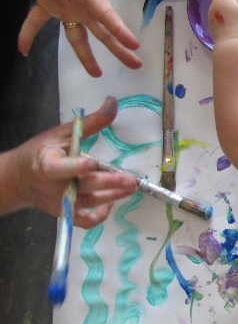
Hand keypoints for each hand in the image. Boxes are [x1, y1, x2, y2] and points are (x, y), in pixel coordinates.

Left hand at [0, 0, 140, 76]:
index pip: (104, 10)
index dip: (118, 27)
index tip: (134, 43)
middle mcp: (80, 1)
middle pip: (102, 29)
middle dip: (118, 47)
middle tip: (136, 64)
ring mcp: (67, 4)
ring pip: (81, 34)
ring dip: (88, 54)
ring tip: (98, 74)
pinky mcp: (50, 3)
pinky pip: (39, 22)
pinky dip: (28, 34)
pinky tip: (22, 48)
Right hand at [1, 96, 136, 227]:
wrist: (20, 179)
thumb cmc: (43, 152)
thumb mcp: (63, 133)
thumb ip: (91, 122)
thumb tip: (113, 102)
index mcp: (47, 163)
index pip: (59, 168)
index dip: (75, 167)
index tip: (92, 163)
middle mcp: (54, 186)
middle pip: (82, 187)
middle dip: (108, 184)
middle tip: (130, 181)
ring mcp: (61, 202)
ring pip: (88, 203)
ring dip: (112, 196)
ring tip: (131, 187)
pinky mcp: (66, 213)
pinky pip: (85, 221)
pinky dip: (100, 216)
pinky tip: (113, 202)